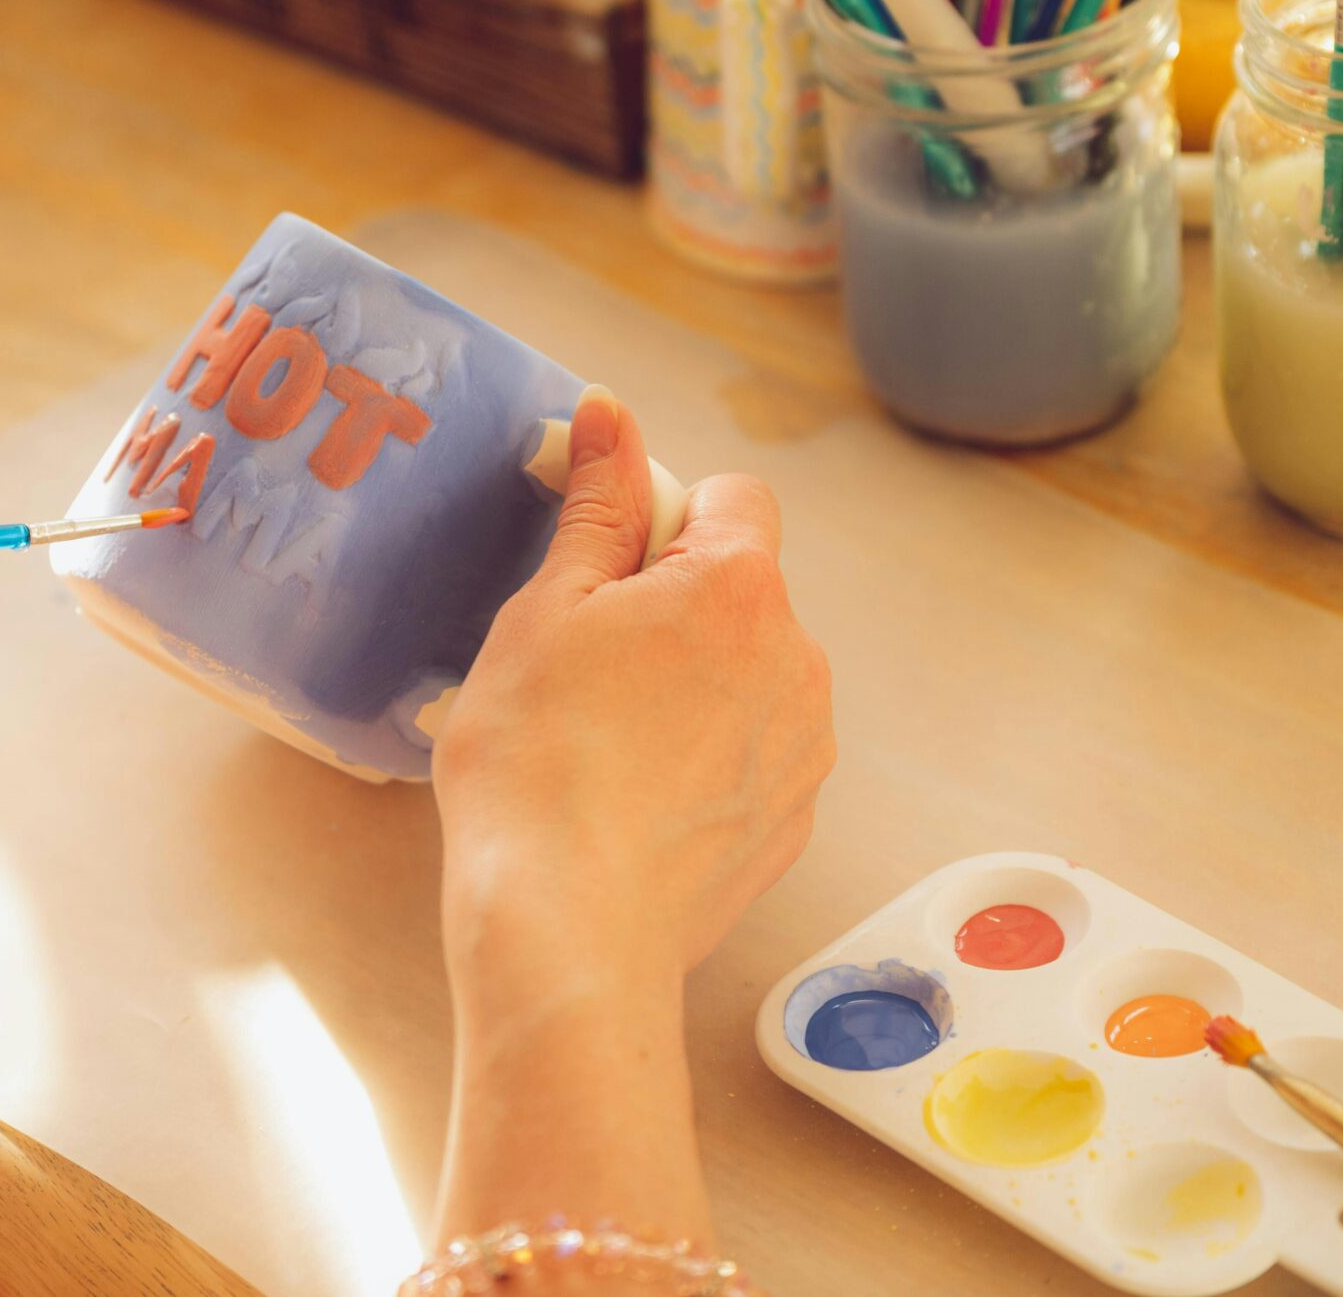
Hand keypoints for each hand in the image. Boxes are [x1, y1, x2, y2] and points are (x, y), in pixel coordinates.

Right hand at [433, 388, 833, 992]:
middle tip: (586, 664)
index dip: (666, 519)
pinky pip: (754, 750)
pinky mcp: (792, 819)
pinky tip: (634, 796)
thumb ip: (595, 505)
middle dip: (676, 604)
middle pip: (743, 588)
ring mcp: (805, 747)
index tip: (606, 570)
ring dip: (695, 682)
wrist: (567, 927)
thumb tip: (611, 414)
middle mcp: (797, 659)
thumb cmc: (537, 764)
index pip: (733, 497)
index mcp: (738, 589)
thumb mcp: (545, 611)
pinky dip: (706, 756)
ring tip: (606, 740)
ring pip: (750, 672)